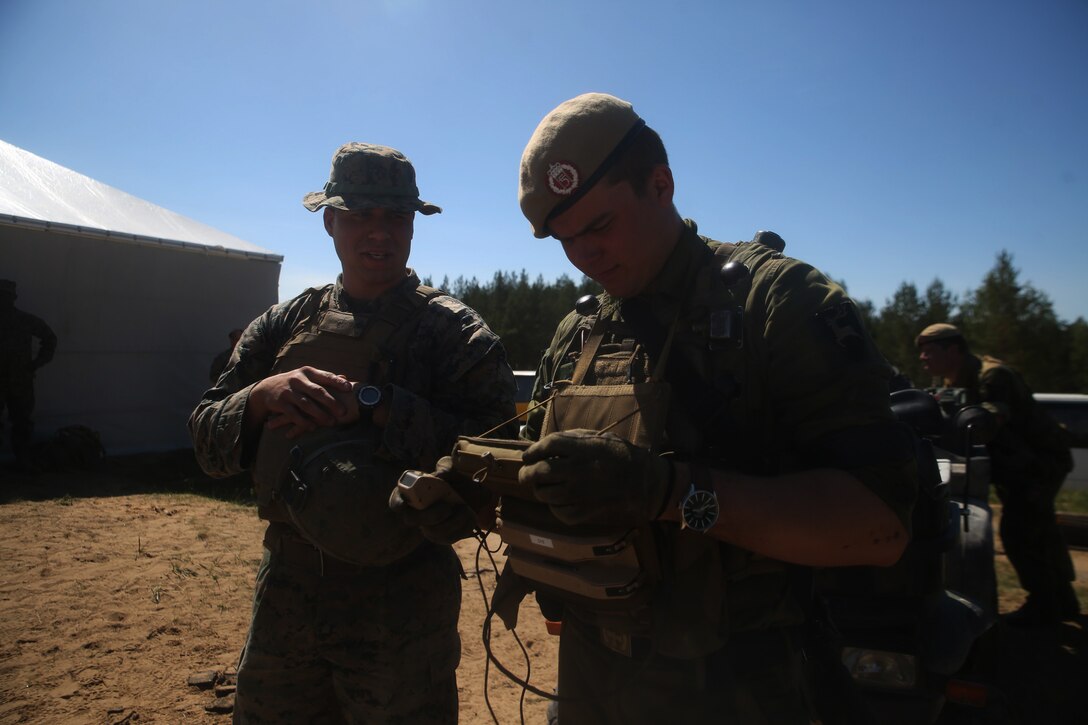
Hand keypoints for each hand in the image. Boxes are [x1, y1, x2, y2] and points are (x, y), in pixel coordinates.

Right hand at [250, 366, 352, 438]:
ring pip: (306, 404)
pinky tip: (313, 427)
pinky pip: (293, 414)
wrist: (266, 388)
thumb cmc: (294, 383)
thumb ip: (325, 378)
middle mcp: (298, 380)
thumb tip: (345, 377)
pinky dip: (303, 422)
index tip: (350, 388)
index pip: (325, 376)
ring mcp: (288, 392)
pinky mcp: (280, 403)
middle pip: (317, 391)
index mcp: (307, 372)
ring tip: (332, 422)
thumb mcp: (307, 376)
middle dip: (331, 402)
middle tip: (343, 412)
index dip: (337, 382)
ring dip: (320, 414)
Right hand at [388, 458, 480, 543]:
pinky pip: (447, 538)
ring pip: (431, 532)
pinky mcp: (442, 537)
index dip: (398, 503)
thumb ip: (445, 468)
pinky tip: (469, 516)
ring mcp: (428, 527)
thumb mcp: (453, 470)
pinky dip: (460, 528)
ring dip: (451, 522)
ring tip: (464, 508)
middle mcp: (416, 512)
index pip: (397, 501)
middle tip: (447, 506)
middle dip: (429, 515)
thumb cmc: (457, 480)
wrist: (474, 495)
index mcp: (412, 494)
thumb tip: (439, 476)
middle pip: (411, 519)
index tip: (404, 504)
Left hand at [519, 429, 671, 525]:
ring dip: (539, 490)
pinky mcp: (585, 511)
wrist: (642, 480)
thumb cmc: (618, 454)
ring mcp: (580, 492)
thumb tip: (544, 446)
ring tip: (540, 487)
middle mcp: (578, 470)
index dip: (533, 451)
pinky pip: (559, 512)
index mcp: (581, 448)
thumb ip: (571, 439)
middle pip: (540, 471)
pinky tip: (557, 501)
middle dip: (527, 473)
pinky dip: (554, 507)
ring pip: (545, 494)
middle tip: (525, 474)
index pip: (547, 446)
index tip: (527, 455)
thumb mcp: (597, 437)